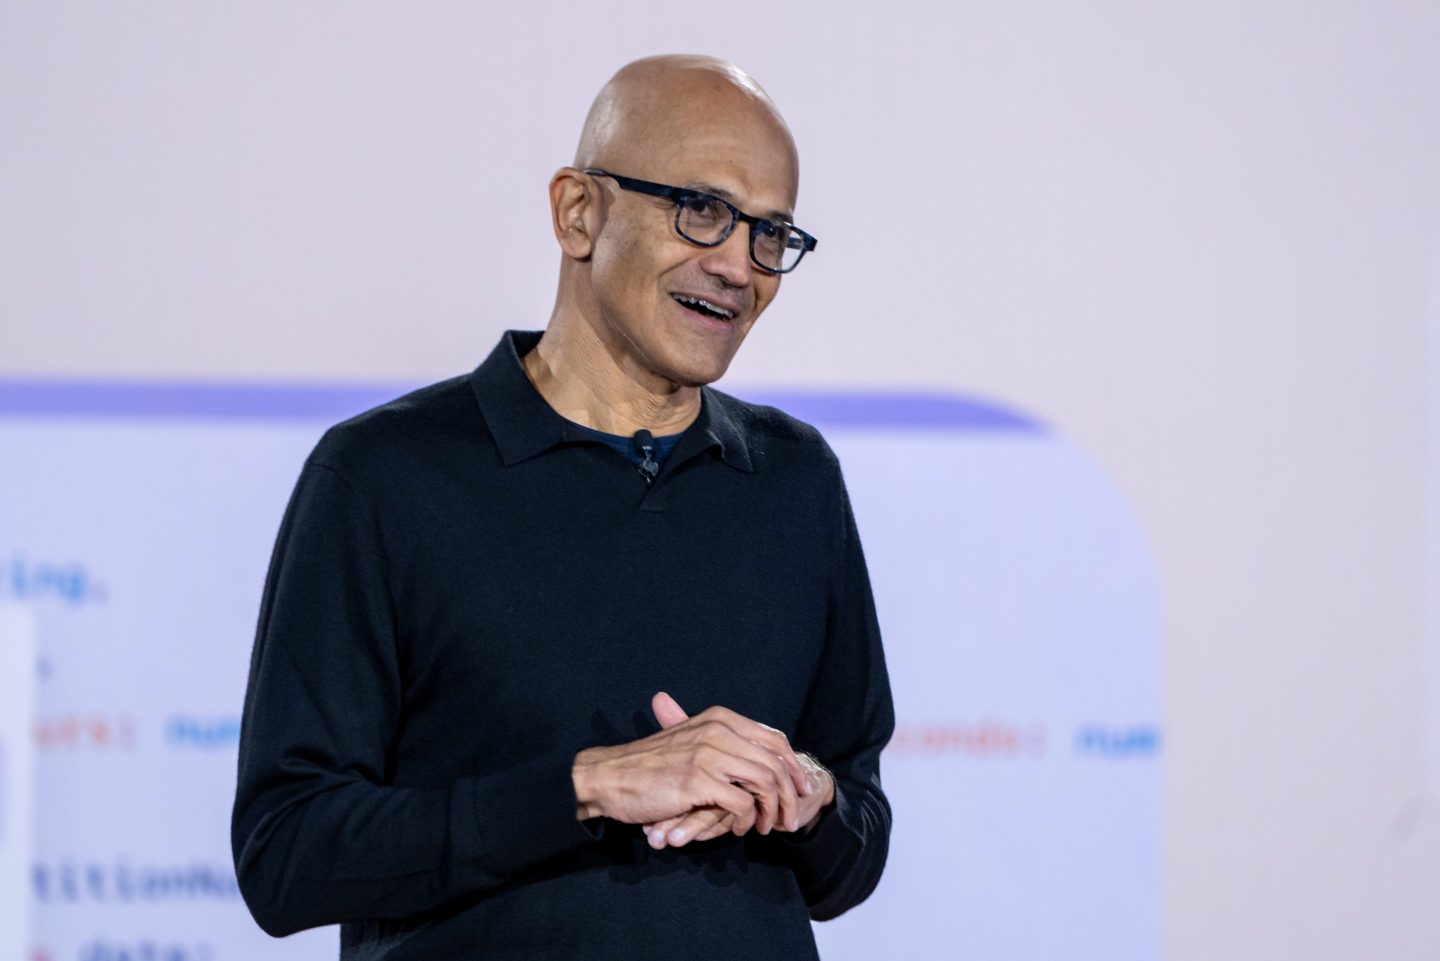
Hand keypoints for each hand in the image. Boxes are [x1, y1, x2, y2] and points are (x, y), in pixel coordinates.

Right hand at [641, 693, 834, 848]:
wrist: (609, 776)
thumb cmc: (648, 764)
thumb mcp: (687, 739)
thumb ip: (720, 742)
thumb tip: (757, 758)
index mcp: (718, 718)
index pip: (773, 739)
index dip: (792, 766)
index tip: (800, 787)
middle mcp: (717, 731)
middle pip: (775, 761)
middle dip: (790, 793)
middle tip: (790, 817)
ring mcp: (708, 754)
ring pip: (764, 782)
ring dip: (771, 810)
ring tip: (766, 827)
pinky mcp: (698, 781)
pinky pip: (742, 803)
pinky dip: (747, 820)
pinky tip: (739, 828)